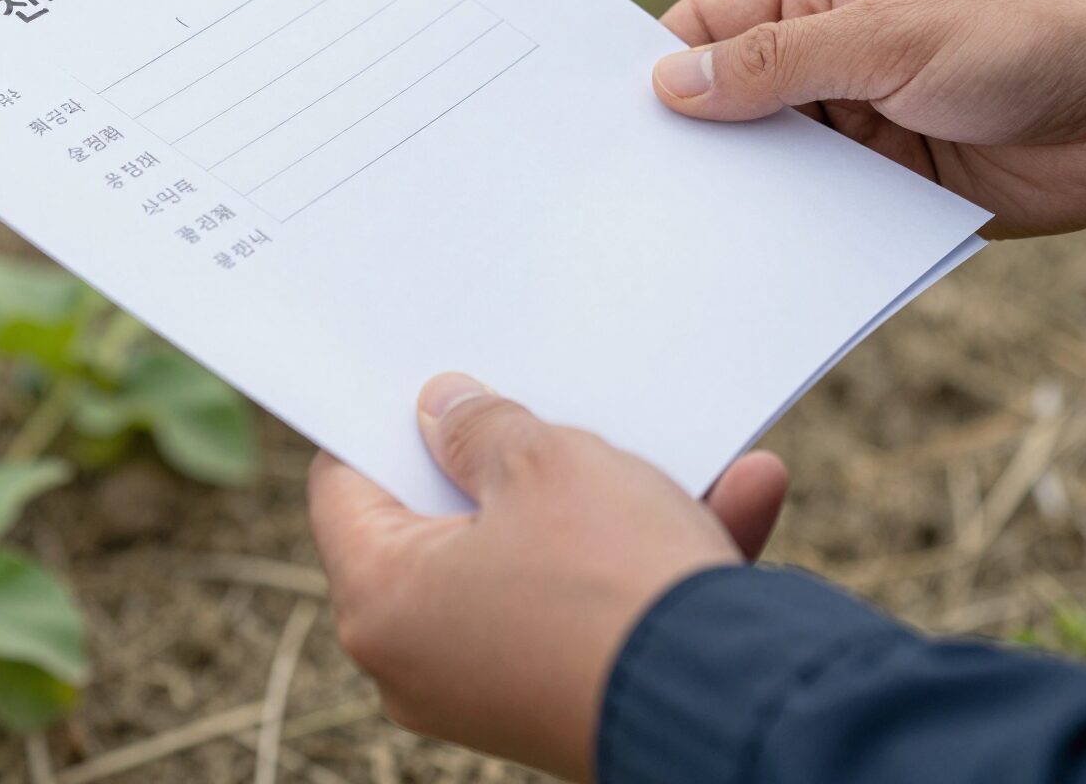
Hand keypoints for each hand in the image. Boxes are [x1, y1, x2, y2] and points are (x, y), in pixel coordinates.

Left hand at [309, 374, 787, 781]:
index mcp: (383, 601)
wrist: (734, 711)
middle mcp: (423, 658)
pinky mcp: (574, 695)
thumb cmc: (610, 581)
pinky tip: (739, 492)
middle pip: (448, 519)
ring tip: (669, 440)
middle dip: (510, 452)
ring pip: (540, 556)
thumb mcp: (541, 464)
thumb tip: (442, 410)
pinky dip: (652, 550)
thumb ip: (479, 426)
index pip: (346, 483)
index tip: (422, 374)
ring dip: (611, 495)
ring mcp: (498, 683)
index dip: (383, 418)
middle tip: (536, 391)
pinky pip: (597, 604)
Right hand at [654, 0, 1085, 238]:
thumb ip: (779, 61)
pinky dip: (787, 229)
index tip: (602, 118)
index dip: (655, 64)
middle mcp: (827, 54)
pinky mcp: (884, 185)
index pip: (709, 24)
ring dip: (737, 188)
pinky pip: (817, 208)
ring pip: (766, 160)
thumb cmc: (1025, 31)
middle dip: (688, 135)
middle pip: (728, 98)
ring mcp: (855, 122)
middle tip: (625, 187)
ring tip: (674, 229)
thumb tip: (670, 83)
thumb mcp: (891, 34)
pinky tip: (748, 255)